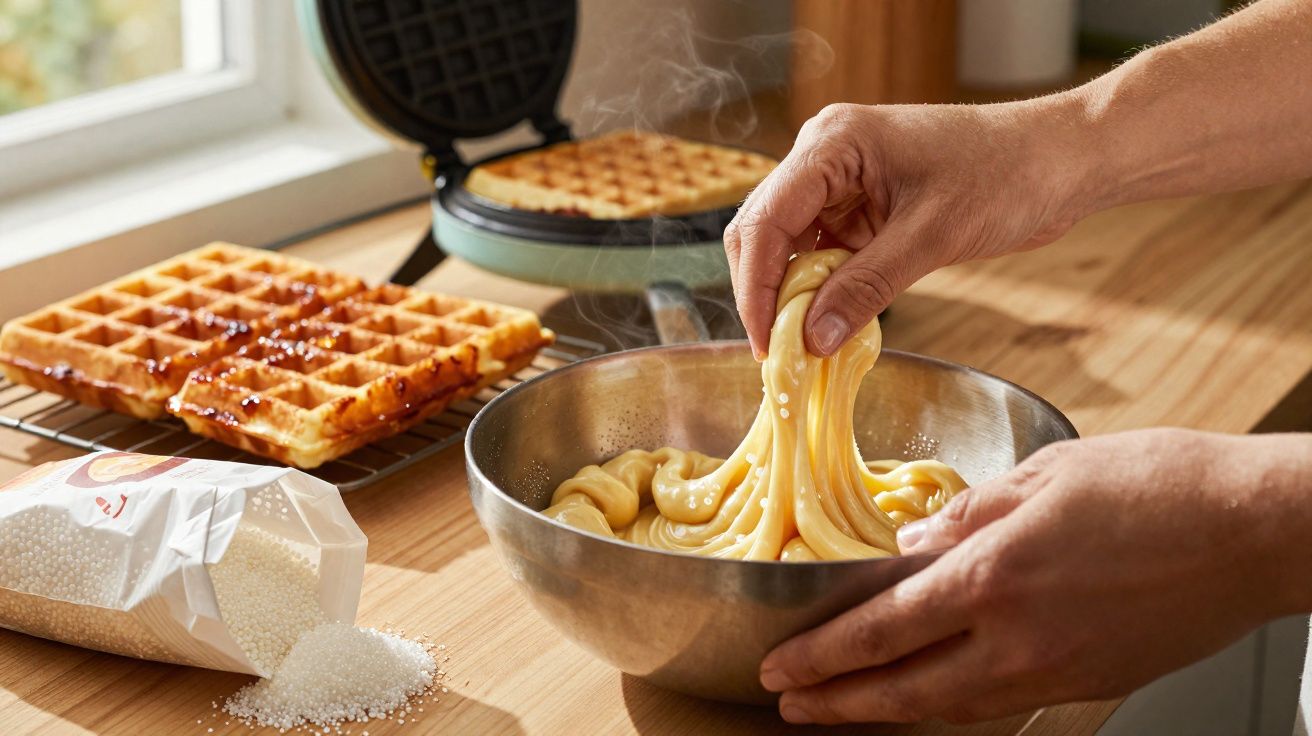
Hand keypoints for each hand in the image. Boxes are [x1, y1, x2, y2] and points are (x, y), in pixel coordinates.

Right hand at [724, 97, 1097, 358]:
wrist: (1062, 160)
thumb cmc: (1007, 174)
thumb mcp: (931, 237)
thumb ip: (866, 288)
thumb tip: (812, 341)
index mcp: (833, 143)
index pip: (767, 219)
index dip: (756, 286)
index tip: (766, 342)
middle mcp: (825, 155)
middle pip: (765, 231)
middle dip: (767, 294)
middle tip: (779, 353)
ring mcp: (842, 181)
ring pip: (789, 247)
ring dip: (794, 296)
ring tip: (804, 346)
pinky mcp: (862, 206)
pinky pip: (823, 253)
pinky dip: (822, 291)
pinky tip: (831, 324)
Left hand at [758, 429, 1311, 723]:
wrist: (1254, 530)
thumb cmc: (1158, 486)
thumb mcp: (1044, 475)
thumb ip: (967, 515)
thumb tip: (912, 548)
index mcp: (995, 577)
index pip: (881, 630)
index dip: (823, 654)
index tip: (782, 665)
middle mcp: (1018, 639)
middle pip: (904, 690)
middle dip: (838, 703)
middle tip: (790, 705)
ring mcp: (1056, 670)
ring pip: (950, 708)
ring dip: (888, 713)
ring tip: (845, 711)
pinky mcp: (1089, 681)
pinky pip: (999, 705)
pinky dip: (950, 707)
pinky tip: (932, 698)